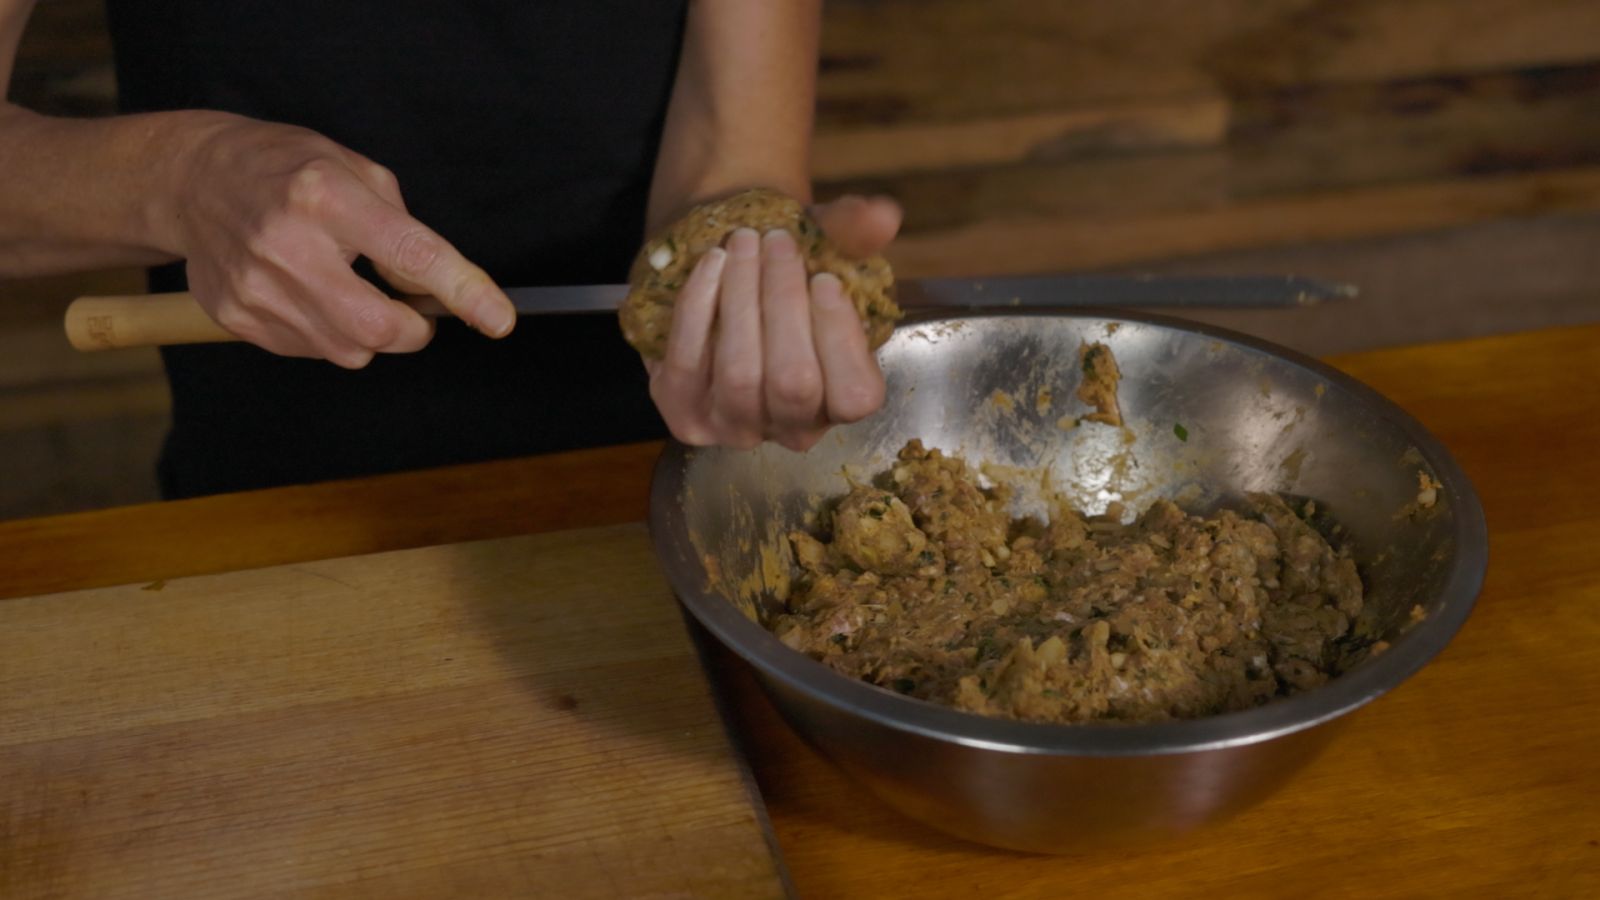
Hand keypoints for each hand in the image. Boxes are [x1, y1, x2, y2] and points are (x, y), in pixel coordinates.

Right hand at [166, 114, 515, 367]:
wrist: (192, 180)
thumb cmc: (284, 168)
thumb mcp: (353, 169)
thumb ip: (403, 230)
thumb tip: (435, 290)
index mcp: (325, 196)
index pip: (411, 255)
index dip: (462, 290)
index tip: (498, 317)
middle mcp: (287, 245)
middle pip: (377, 328)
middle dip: (413, 331)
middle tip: (412, 312)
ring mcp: (256, 287)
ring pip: (348, 350)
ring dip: (368, 333)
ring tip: (346, 289)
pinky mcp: (237, 316)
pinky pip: (311, 351)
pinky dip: (328, 333)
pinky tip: (309, 295)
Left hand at [647, 194, 901, 451]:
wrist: (721, 277)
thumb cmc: (784, 275)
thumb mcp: (821, 248)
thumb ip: (853, 235)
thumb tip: (882, 215)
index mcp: (840, 402)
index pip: (854, 394)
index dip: (840, 337)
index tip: (825, 278)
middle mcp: (792, 428)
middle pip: (793, 382)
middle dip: (784, 302)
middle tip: (776, 240)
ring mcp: (734, 429)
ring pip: (739, 374)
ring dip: (741, 299)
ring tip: (743, 241)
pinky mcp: (685, 416)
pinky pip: (688, 365)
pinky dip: (698, 307)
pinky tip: (712, 263)